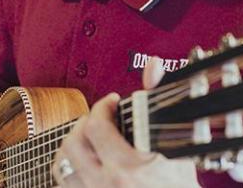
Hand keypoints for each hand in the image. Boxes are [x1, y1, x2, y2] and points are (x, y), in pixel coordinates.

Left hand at [52, 57, 199, 186]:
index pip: (97, 126)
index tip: (113, 102)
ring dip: (72, 146)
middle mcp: (107, 183)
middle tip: (100, 117)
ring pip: (62, 166)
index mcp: (129, 167)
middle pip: (73, 143)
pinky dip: (70, 170)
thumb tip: (152, 66)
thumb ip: (158, 103)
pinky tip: (85, 164)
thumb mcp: (178, 147)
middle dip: (84, 122)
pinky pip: (64, 186)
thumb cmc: (180, 186)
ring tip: (88, 139)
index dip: (103, 106)